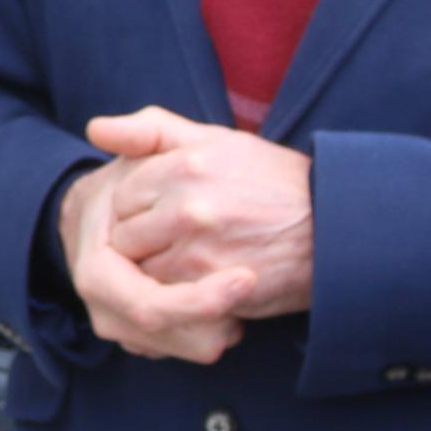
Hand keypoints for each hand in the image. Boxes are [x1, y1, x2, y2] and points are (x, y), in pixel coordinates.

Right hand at [59, 155, 258, 364]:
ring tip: (248, 298)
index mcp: (97, 269)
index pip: (147, 304)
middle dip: (213, 320)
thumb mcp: (145, 155)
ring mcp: (119, 326)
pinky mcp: (140, 338)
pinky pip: (185, 350)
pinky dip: (214, 334)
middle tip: (257, 293)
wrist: (106, 219)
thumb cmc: (134, 184)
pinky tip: (235, 312)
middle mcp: (102, 306)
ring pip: (180, 349)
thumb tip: (99, 128)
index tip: (247, 278)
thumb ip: (138, 135)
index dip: (198, 299)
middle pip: (167, 336)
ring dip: (219, 330)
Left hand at [88, 106, 314, 321]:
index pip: (121, 196)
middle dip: (146, 244)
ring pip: (144, 273)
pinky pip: (171, 301)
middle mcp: (188, 206)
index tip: (170, 213)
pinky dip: (181, 298)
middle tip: (184, 243)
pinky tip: (206, 284)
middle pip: (126, 237)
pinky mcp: (216, 289)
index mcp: (184, 163)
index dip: (141, 210)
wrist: (336, 225)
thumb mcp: (214, 140)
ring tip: (197, 263)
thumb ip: (151, 130)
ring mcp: (201, 250)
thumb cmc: (271, 180)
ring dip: (161, 275)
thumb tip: (94, 129)